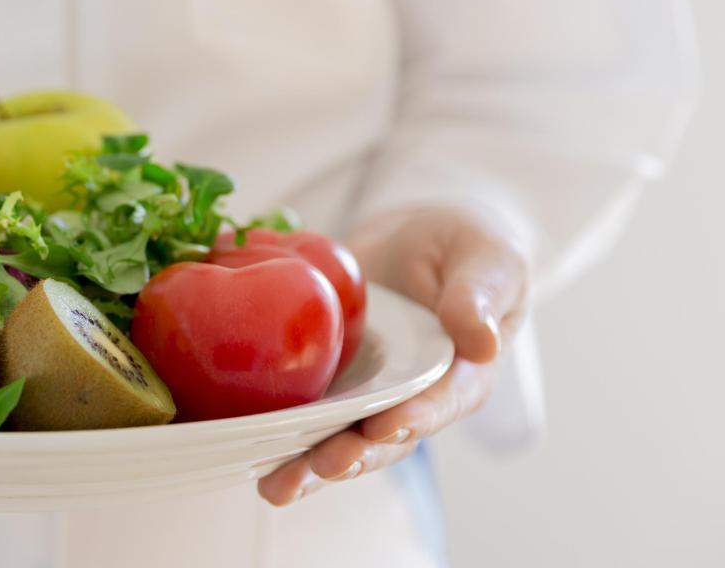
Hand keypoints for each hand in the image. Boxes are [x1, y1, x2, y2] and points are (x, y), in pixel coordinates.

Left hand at [257, 205, 528, 505]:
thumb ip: (481, 296)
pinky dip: (272, 426)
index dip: (414, 418)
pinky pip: (300, 404)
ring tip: (275, 487)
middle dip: (351, 457)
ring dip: (307, 463)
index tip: (384, 428)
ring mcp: (365, 392)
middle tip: (319, 468)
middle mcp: (411, 397)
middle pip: (383, 438)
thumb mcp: (488, 261)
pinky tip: (237, 443)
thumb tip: (482, 342)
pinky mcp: (326, 378)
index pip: (441, 403)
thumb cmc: (466, 249)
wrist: (415, 237)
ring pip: (337, 435)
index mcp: (461, 376)